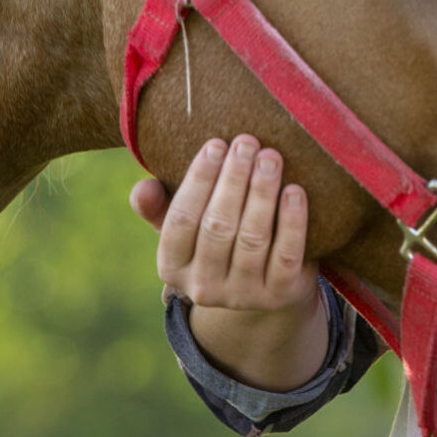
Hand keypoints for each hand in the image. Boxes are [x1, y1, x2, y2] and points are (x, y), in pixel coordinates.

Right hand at [131, 134, 327, 389]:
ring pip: (252, 238)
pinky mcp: (279, 294)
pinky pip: (286, 255)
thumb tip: (142, 188)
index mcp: (172, 267)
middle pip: (218, 226)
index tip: (216, 144)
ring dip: (262, 193)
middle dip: (234, 179)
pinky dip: (291, 221)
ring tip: (271, 158)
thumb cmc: (216, 240)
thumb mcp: (185, 228)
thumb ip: (160, 206)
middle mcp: (203, 286)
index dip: (199, 180)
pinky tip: (295, 191)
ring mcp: (243, 294)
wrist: (264, 286)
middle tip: (247, 142)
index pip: (180, 219)